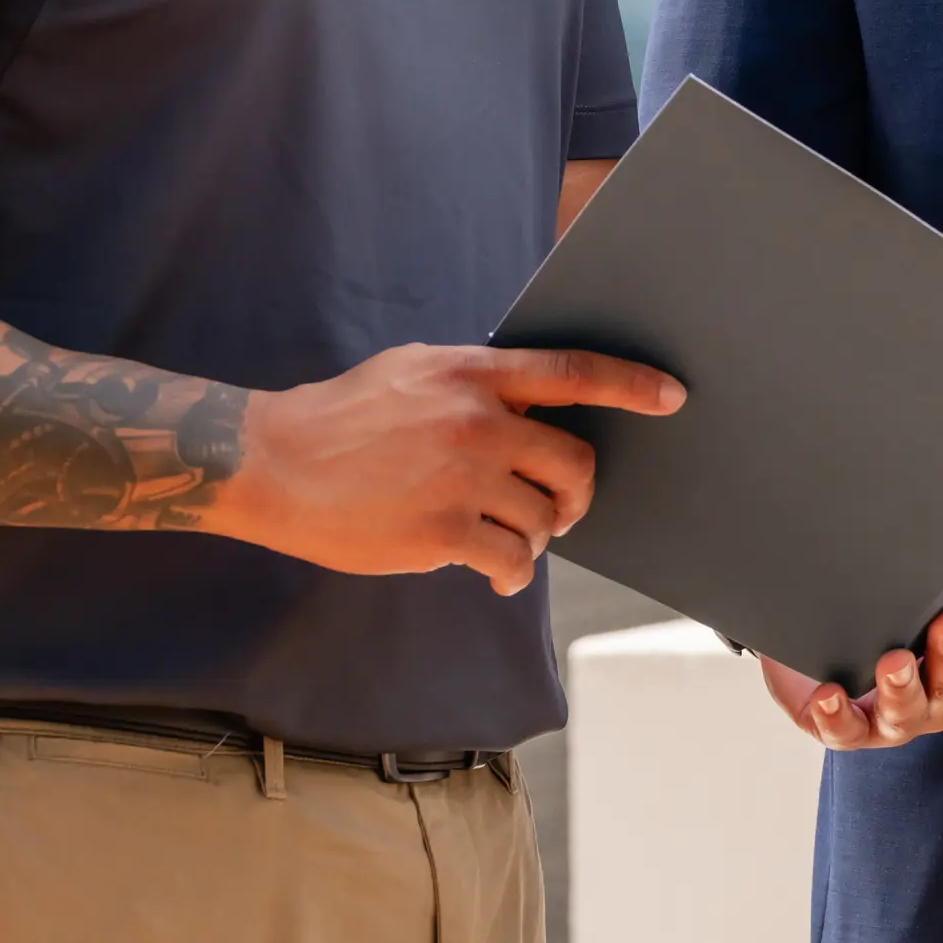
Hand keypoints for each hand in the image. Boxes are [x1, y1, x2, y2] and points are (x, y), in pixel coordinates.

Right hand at [211, 343, 681, 596]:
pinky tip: (494, 571)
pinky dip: (510, 571)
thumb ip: (475, 386)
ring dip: (535, 535)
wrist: (269, 461)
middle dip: (576, 493)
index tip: (673, 396)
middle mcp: (475, 421)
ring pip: (542, 517)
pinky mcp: (441, 532)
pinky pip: (510, 559)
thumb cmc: (340, 418)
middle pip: (572, 461)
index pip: (571, 372)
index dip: (630, 385)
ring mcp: (461, 478)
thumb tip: (531, 408)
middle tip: (561, 507)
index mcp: (471, 374)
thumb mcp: (414, 371)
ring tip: (503, 537)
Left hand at [761, 566, 942, 750]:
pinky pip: (845, 732)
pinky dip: (837, 716)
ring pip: (907, 713)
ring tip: (893, 664)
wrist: (820, 664)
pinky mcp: (850, 732)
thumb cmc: (879, 623)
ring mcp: (897, 720)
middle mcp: (939, 695)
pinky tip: (828, 695)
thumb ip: (934, 571)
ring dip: (903, 689)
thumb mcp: (909, 595)